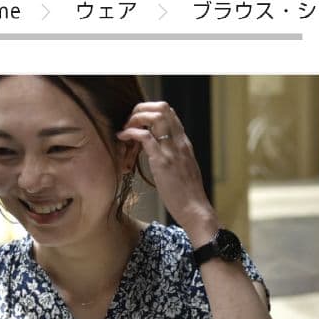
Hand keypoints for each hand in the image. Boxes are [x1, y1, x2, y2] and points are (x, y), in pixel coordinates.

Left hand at [116, 101, 218, 239]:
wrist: (195, 210)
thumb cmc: (187, 195)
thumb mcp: (183, 170)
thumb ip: (175, 157)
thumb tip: (161, 154)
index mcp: (184, 144)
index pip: (170, 113)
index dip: (151, 112)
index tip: (139, 123)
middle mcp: (179, 142)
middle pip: (163, 108)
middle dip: (141, 109)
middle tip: (130, 123)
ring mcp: (171, 150)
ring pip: (155, 117)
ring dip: (136, 118)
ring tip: (126, 129)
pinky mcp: (162, 161)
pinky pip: (145, 136)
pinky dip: (130, 132)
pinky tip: (123, 138)